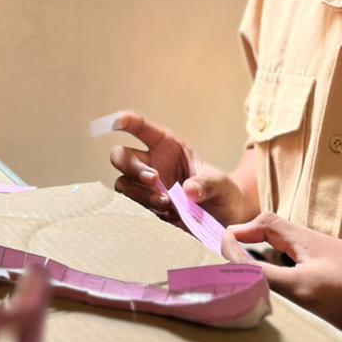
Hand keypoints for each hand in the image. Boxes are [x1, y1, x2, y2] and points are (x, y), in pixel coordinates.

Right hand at [109, 111, 249, 225]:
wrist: (224, 219)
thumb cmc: (221, 192)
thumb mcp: (221, 184)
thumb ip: (207, 184)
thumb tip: (189, 191)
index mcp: (168, 146)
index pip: (141, 128)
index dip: (126, 122)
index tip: (117, 122)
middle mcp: (152, 163)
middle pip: (121, 156)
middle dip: (132, 167)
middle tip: (154, 180)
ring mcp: (146, 187)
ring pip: (123, 183)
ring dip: (140, 193)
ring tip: (166, 203)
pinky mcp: (147, 207)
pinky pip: (132, 206)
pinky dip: (145, 209)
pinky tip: (166, 214)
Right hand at [222, 211, 341, 341]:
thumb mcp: (306, 287)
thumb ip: (264, 276)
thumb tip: (225, 264)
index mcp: (306, 242)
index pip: (264, 224)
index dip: (238, 234)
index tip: (214, 251)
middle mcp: (317, 256)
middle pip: (273, 252)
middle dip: (249, 265)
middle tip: (227, 286)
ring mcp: (331, 279)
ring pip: (288, 279)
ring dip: (269, 290)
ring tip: (249, 310)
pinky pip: (305, 301)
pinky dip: (289, 310)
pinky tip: (286, 331)